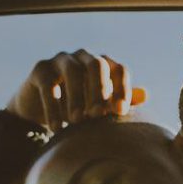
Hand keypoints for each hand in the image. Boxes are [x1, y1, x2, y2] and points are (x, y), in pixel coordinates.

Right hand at [4, 51, 145, 131]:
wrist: (37, 109)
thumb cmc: (76, 106)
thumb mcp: (98, 106)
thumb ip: (118, 100)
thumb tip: (145, 95)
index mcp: (103, 63)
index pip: (119, 70)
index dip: (122, 89)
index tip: (120, 112)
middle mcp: (84, 56)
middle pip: (97, 65)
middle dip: (100, 90)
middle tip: (97, 115)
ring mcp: (61, 59)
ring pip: (73, 71)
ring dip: (77, 97)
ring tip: (78, 121)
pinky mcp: (41, 69)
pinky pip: (49, 85)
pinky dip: (53, 107)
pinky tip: (57, 128)